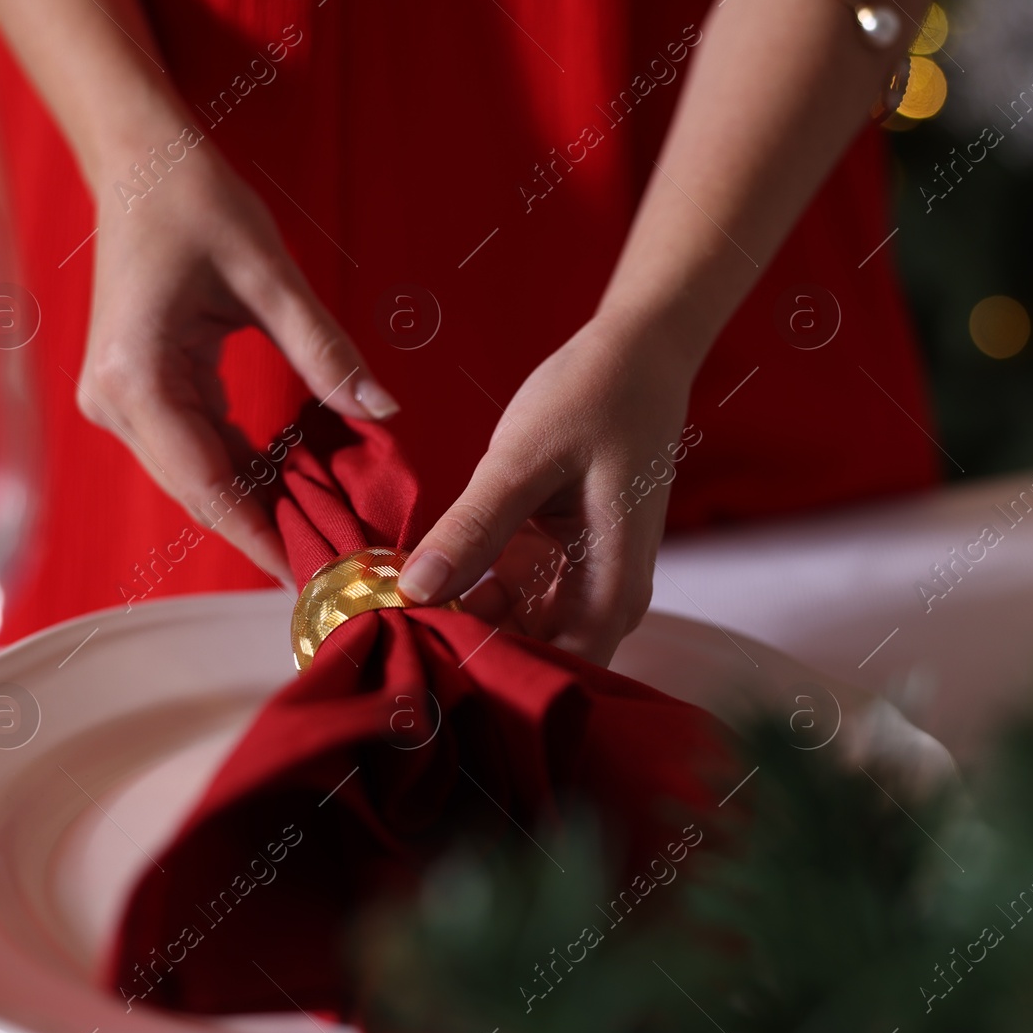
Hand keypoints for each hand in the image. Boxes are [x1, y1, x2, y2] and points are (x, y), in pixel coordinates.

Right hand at [75, 143, 398, 583]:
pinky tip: (297, 488)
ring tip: (330, 535)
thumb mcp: (271, 277)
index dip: (262, 538)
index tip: (312, 578)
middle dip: (268, 531)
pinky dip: (245, 471)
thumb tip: (384, 411)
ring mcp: (120, 403)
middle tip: (340, 566)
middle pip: (200, 493)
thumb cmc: (197, 203)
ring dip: (260, 506)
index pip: (208, 484)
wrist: (139, 163)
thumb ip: (326, 352)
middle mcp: (116, 404)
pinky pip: (195, 449)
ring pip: (198, 478)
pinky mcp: (137, 394)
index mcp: (140, 378)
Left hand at [396, 321, 699, 664]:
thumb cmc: (594, 398)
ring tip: (399, 613)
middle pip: (537, 657)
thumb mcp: (523, 459)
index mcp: (612, 585)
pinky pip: (516, 596)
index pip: (560, 670)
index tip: (428, 667)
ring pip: (520, 630)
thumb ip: (473, 528)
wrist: (636, 353)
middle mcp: (606, 597)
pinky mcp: (563, 559)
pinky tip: (426, 581)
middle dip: (470, 653)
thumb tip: (415, 591)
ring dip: (465, 623)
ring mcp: (584, 579)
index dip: (496, 679)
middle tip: (397, 639)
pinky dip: (474, 592)